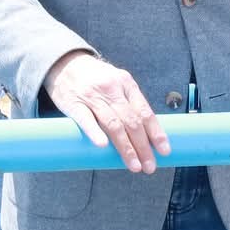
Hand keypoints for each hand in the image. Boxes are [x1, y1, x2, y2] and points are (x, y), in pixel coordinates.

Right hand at [41, 50, 169, 172]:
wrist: (65, 63)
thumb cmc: (95, 77)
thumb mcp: (117, 82)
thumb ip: (130, 102)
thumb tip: (148, 132)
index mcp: (126, 83)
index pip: (145, 111)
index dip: (156, 133)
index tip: (164, 151)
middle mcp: (112, 89)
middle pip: (132, 121)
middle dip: (143, 146)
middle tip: (150, 166)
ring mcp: (92, 96)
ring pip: (113, 124)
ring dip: (126, 148)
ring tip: (134, 165)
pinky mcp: (74, 104)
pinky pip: (85, 119)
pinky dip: (95, 132)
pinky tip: (103, 146)